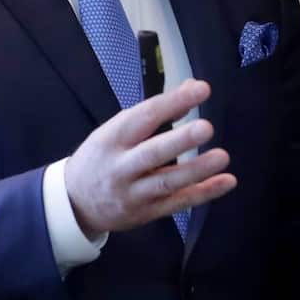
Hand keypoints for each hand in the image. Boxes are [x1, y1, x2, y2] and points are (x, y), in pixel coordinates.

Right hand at [64, 79, 236, 237]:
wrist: (74, 203)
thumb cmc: (101, 157)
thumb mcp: (116, 130)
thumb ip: (154, 112)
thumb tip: (190, 87)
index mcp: (112, 138)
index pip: (144, 117)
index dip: (173, 102)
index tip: (201, 89)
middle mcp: (122, 166)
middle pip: (152, 153)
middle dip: (180, 140)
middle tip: (206, 128)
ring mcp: (134, 193)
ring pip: (166, 182)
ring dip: (196, 170)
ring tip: (222, 157)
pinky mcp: (146, 213)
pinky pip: (177, 203)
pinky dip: (203, 193)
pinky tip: (226, 182)